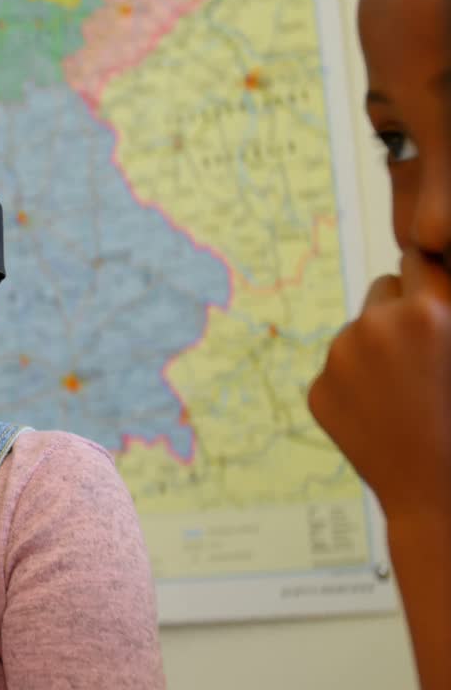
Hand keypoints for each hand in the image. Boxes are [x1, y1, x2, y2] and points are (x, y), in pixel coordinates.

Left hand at [308, 250, 450, 519]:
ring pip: (359, 329)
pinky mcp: (318, 390)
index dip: (433, 282)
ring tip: (412, 390)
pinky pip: (340, 368)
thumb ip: (447, 306)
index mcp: (428, 311)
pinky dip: (358, 383)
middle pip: (384, 286)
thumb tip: (427, 265)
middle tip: (428, 347)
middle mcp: (375, 326)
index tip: (439, 300)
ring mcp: (338, 360)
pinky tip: (387, 414)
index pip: (418, 259)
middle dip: (403, 307)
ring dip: (380, 345)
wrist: (441, 497)